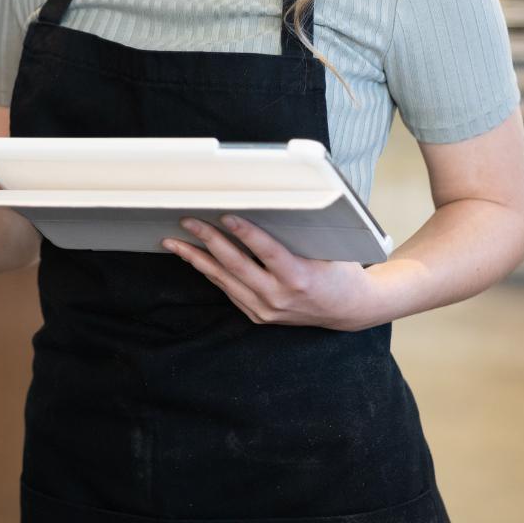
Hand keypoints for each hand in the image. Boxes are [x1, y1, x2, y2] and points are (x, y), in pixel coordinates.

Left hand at [163, 215, 387, 331]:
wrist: (348, 310)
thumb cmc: (340, 271)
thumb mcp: (327, 250)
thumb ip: (297, 235)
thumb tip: (264, 206)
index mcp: (299, 277)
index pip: (266, 251)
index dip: (245, 232)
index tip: (225, 215)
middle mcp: (279, 297)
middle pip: (235, 265)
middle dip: (207, 240)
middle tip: (187, 221)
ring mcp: (267, 310)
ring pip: (224, 280)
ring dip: (196, 259)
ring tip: (174, 242)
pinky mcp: (259, 316)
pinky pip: (229, 290)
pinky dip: (211, 272)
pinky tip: (195, 258)